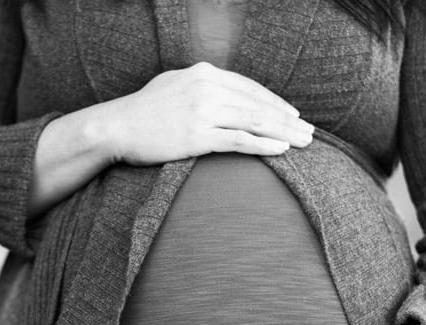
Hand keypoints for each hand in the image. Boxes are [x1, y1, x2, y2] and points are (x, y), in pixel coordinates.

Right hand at [102, 61, 313, 165]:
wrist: (116, 127)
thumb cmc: (142, 111)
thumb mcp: (174, 85)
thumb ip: (200, 86)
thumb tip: (223, 95)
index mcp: (204, 73)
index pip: (250, 87)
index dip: (275, 103)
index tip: (293, 115)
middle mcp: (207, 88)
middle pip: (258, 104)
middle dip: (287, 119)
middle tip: (309, 132)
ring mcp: (203, 111)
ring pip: (254, 121)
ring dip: (284, 133)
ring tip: (303, 143)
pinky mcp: (197, 136)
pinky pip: (239, 140)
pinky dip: (263, 145)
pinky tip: (281, 150)